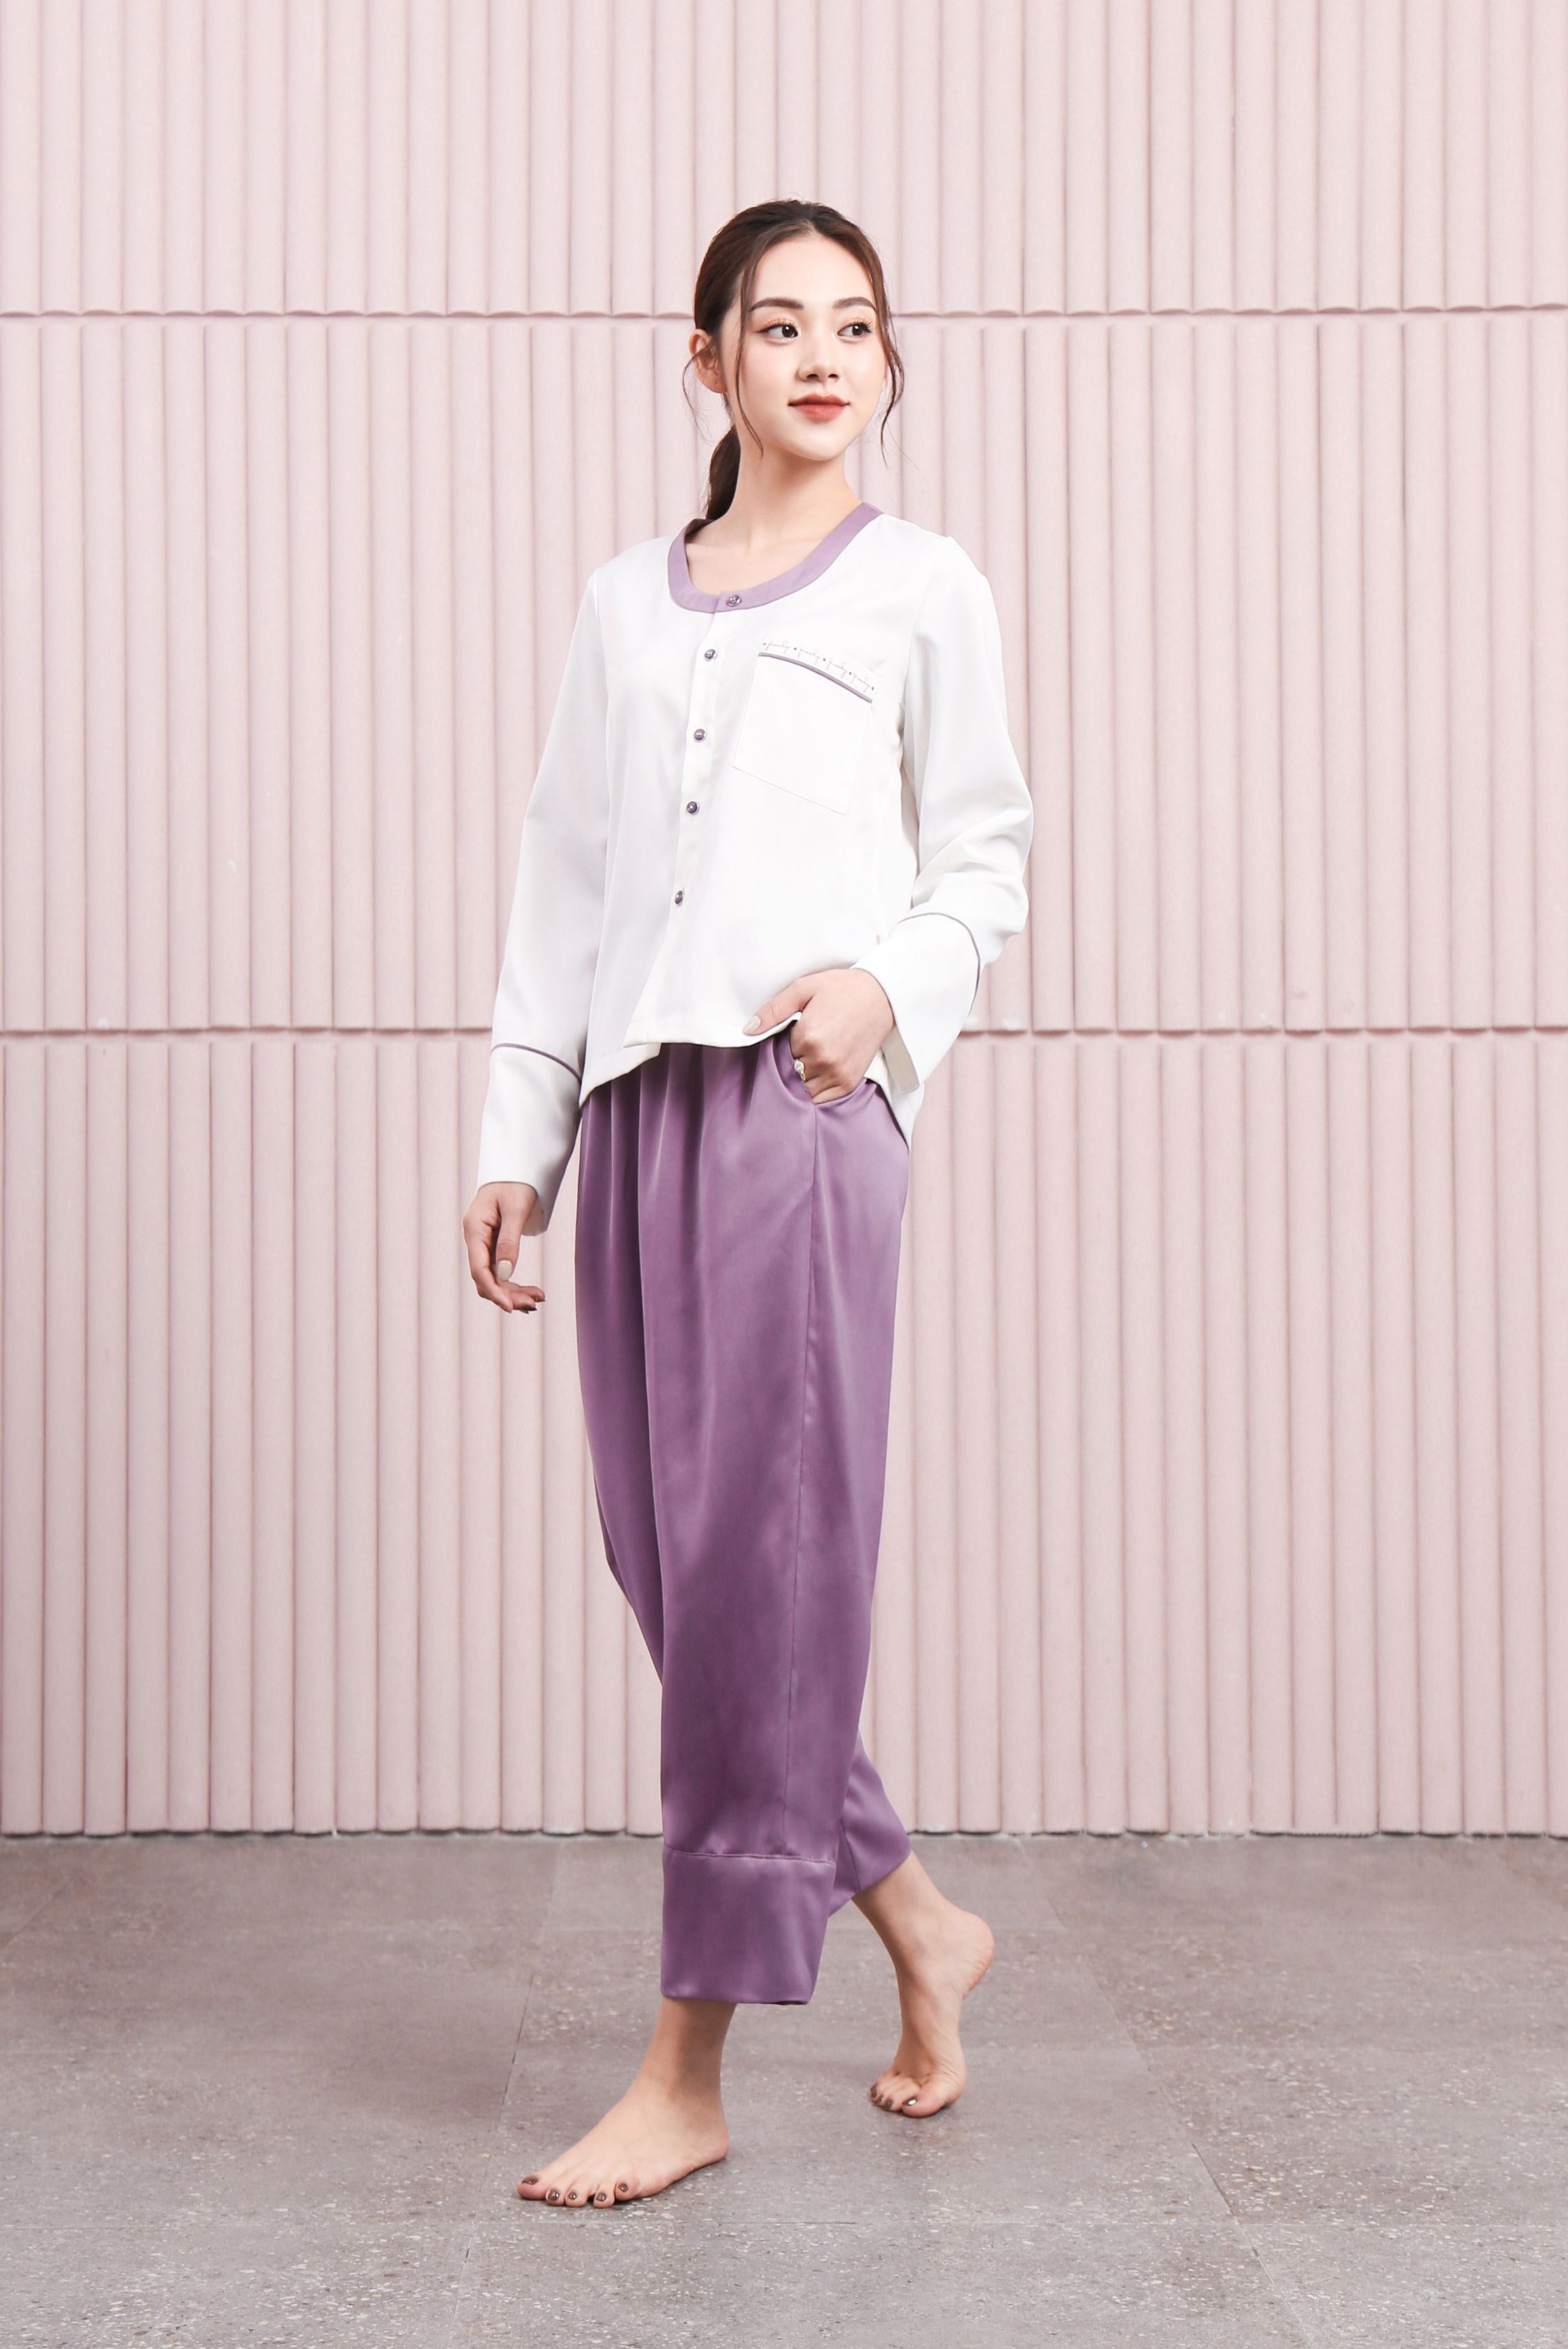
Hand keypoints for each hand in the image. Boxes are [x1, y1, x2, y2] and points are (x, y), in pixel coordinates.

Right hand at [464, 1183, 545, 1312]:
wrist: (516, 1169)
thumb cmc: (517, 1183)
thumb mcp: (516, 1208)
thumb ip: (509, 1240)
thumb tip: (504, 1273)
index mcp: (474, 1228)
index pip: (478, 1268)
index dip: (493, 1290)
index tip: (510, 1306)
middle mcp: (474, 1239)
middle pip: (485, 1277)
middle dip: (508, 1293)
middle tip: (534, 1302)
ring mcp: (483, 1244)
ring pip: (493, 1278)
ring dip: (513, 1291)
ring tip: (538, 1298)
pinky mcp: (493, 1246)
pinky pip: (500, 1271)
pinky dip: (514, 1283)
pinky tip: (531, 1292)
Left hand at [743, 968, 895, 1102]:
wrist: (881, 996)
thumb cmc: (841, 989)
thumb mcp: (803, 988)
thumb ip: (773, 1010)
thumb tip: (747, 1030)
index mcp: (808, 1037)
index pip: (775, 1054)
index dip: (775, 1048)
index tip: (782, 1038)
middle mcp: (823, 1060)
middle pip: (787, 1074)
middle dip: (785, 1065)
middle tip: (793, 1048)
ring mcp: (837, 1074)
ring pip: (802, 1090)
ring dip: (798, 1080)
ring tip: (804, 1060)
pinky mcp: (848, 1083)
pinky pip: (820, 1099)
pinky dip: (812, 1090)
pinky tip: (813, 1073)